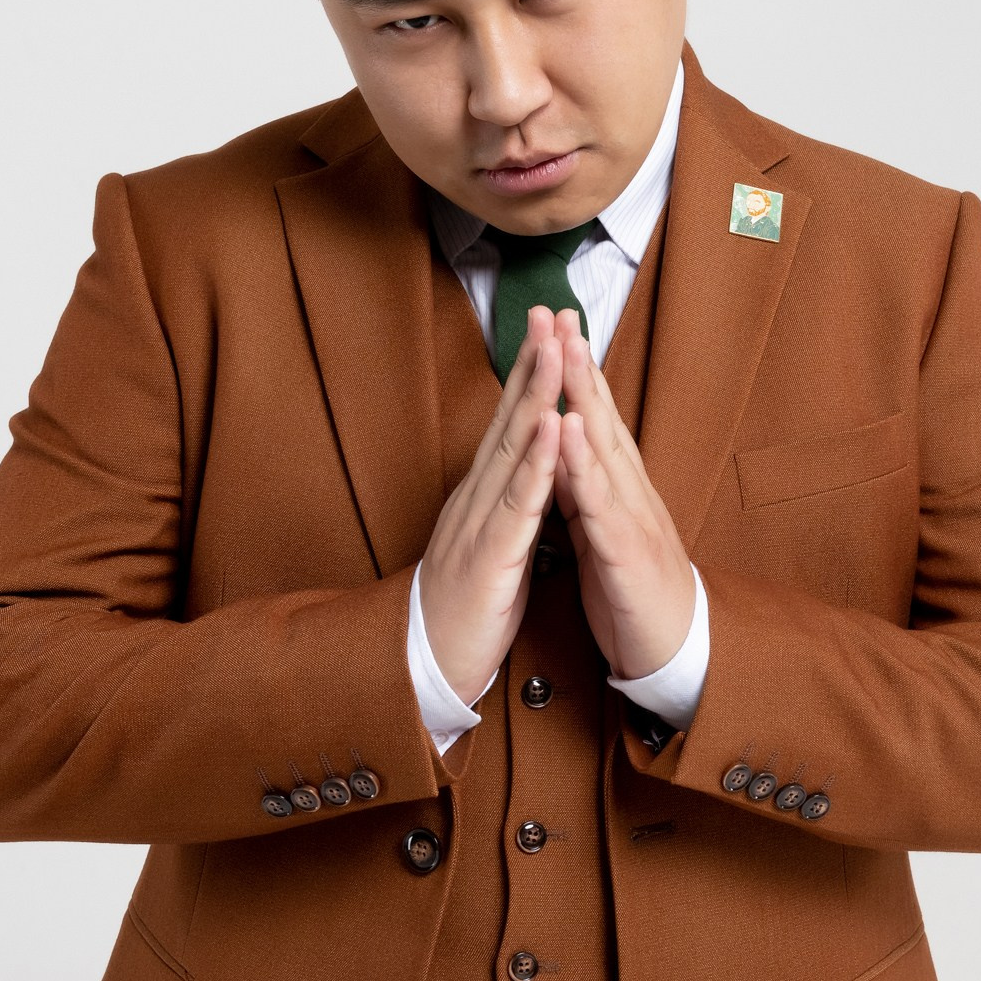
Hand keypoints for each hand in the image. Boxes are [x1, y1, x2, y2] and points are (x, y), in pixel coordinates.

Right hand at [417, 307, 564, 704]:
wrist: (426, 671)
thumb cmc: (464, 614)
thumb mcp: (492, 549)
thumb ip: (508, 509)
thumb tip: (528, 478)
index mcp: (483, 499)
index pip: (508, 426)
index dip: (527, 376)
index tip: (548, 329)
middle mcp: (475, 500)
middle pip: (507, 421)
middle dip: (529, 363)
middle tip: (546, 309)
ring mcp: (478, 524)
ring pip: (511, 450)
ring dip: (534, 396)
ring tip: (554, 348)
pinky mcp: (488, 557)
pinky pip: (517, 503)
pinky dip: (536, 461)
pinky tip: (550, 426)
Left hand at [547, 308, 696, 679]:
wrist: (671, 656)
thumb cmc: (633, 595)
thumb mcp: (601, 534)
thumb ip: (585, 492)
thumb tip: (565, 455)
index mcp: (620, 490)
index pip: (597, 421)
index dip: (578, 374)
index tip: (557, 327)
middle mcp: (631, 493)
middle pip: (603, 418)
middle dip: (580, 364)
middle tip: (560, 313)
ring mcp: (633, 518)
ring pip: (604, 448)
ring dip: (584, 396)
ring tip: (563, 349)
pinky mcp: (627, 552)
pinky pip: (600, 503)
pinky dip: (582, 464)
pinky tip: (568, 428)